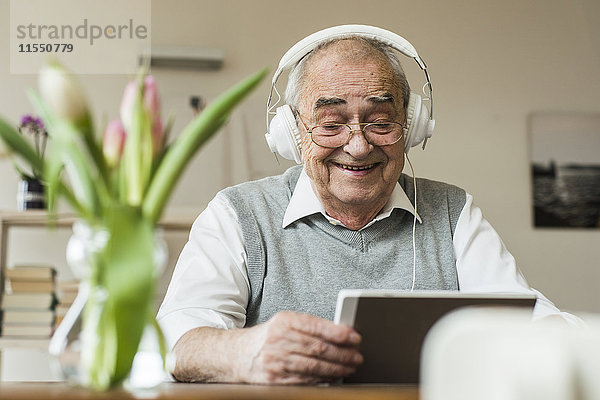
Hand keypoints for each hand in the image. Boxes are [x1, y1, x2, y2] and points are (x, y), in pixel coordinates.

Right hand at [237, 311, 362, 383]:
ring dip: (336, 368)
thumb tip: (341, 333)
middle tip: (357, 355)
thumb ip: (309, 326)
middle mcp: (279, 340)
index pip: (316, 327)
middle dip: (342, 353)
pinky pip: (305, 380)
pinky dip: (323, 379)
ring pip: (314, 366)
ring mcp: (276, 361)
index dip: (338, 333)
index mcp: (284, 322)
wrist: (238, 355)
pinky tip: (334, 377)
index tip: (354, 337)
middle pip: (317, 348)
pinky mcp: (275, 379)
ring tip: (350, 367)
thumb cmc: (268, 337)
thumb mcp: (285, 322)